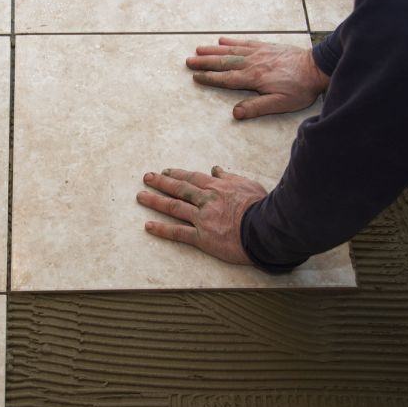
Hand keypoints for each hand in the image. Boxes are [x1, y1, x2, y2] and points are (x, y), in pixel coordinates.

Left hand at [136, 166, 266, 264]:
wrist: (266, 229)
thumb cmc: (262, 207)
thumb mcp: (248, 184)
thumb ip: (230, 177)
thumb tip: (216, 169)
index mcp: (217, 187)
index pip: (192, 178)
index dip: (176, 174)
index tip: (165, 171)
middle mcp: (206, 200)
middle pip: (179, 189)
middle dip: (160, 182)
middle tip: (146, 178)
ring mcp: (202, 218)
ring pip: (174, 207)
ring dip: (155, 201)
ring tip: (140, 197)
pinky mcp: (202, 237)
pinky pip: (178, 233)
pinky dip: (162, 229)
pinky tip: (148, 226)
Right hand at [186, 37, 329, 119]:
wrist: (317, 68)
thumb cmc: (300, 89)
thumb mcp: (280, 104)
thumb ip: (256, 108)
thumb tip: (235, 113)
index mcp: (253, 78)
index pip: (226, 78)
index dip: (209, 78)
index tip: (195, 76)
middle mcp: (252, 63)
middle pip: (223, 62)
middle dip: (205, 62)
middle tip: (188, 61)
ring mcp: (259, 52)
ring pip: (231, 50)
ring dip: (213, 50)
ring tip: (198, 49)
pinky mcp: (267, 46)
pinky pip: (245, 42)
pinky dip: (232, 41)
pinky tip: (222, 40)